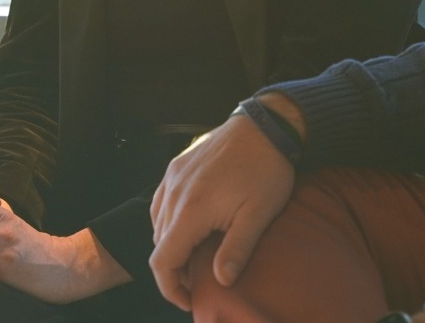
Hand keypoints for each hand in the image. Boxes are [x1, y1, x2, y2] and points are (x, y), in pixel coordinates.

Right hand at [148, 112, 294, 310]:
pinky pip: (162, 201)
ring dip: (171, 244)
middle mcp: (174, 193)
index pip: (163, 261)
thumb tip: (222, 281)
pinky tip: (190, 225)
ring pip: (158, 223)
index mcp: (191, 210)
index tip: (189, 299)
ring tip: (196, 256)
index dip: (170, 287)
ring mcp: (173, 176)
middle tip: (198, 280)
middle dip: (174, 268)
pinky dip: (170, 220)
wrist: (266, 124)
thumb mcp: (258, 214)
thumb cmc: (266, 169)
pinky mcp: (178, 165)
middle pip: (159, 244)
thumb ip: (237, 249)